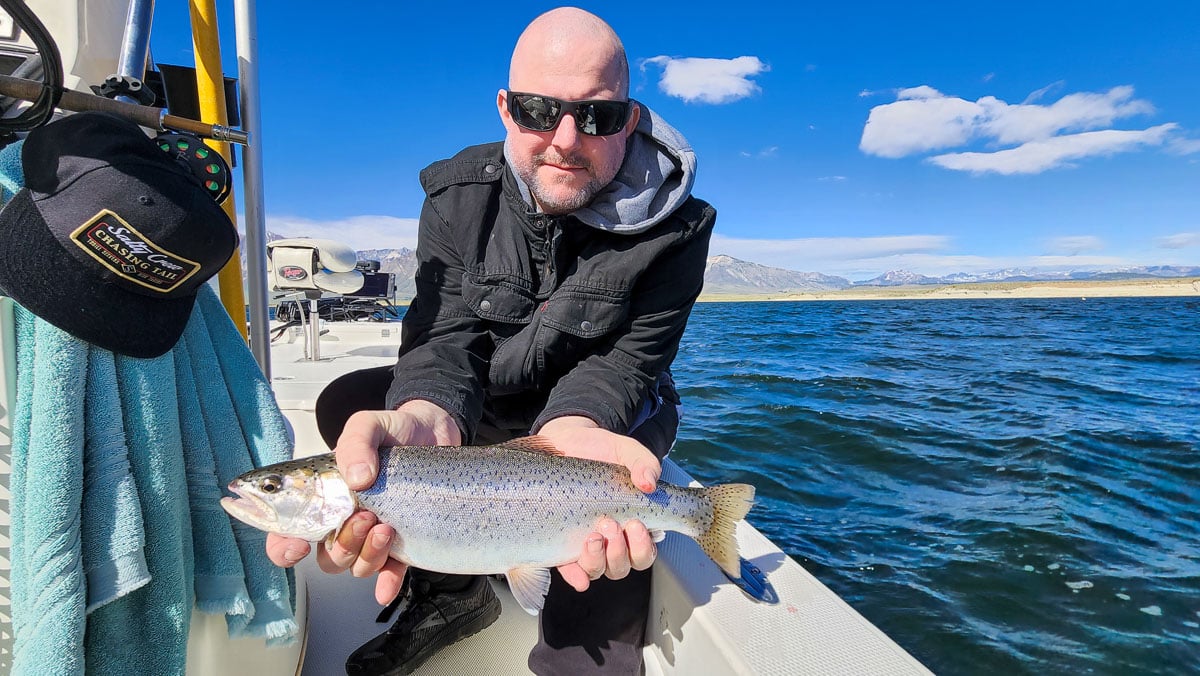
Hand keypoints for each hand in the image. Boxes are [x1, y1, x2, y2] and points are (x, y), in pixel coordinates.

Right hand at [264, 399, 460, 604]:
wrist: (434, 432)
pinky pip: (389, 573)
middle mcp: (342, 520)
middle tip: (364, 516)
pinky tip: (387, 588)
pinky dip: (387, 583)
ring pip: (355, 567)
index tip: (299, 545)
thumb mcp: (369, 425)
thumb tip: (358, 479)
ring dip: (367, 555)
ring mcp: (371, 534)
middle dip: (342, 545)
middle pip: (327, 556)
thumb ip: (356, 443)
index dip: (283, 546)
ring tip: (387, 527)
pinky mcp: (401, 541)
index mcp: (322, 496)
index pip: (287, 531)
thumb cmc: (393, 430)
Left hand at [535, 416, 660, 591]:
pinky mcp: (560, 541)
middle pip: (621, 566)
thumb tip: (649, 483)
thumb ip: (643, 462)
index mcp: (631, 523)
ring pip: (597, 569)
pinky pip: (568, 568)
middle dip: (619, 552)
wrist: (565, 441)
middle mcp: (610, 540)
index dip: (643, 547)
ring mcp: (585, 543)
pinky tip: (577, 576)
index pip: (644, 552)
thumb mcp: (626, 451)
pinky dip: (574, 575)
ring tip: (592, 536)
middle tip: (609, 523)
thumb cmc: (600, 449)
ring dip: (598, 560)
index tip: (635, 524)